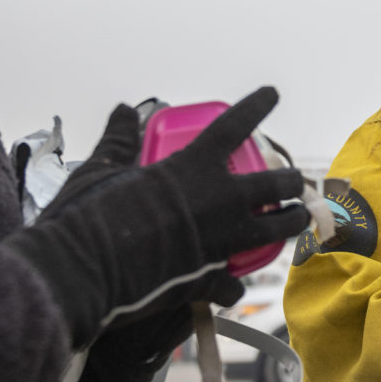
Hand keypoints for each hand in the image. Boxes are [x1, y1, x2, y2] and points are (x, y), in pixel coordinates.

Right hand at [6, 87, 308, 348]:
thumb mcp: (100, 170)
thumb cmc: (87, 215)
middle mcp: (220, 200)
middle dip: (293, 182)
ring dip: (291, 224)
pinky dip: (231, 285)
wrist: (83, 272)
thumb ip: (118, 141)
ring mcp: (221, 241)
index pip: (234, 125)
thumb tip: (121, 110)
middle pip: (277, 184)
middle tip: (296, 183)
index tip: (272, 93)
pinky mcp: (210, 279)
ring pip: (277, 230)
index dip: (256, 106)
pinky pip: (234, 284)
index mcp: (194, 166)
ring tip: (297, 222)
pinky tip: (231, 287)